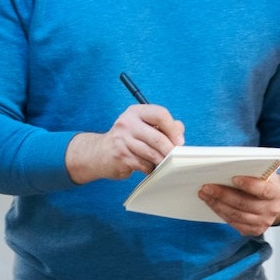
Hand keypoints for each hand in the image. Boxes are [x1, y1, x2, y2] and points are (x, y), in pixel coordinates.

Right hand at [65, 104, 183, 183]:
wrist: (99, 153)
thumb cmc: (127, 139)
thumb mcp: (142, 126)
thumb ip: (162, 126)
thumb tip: (179, 131)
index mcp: (136, 112)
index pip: (160, 114)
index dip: (173, 129)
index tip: (180, 141)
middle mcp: (127, 123)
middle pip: (157, 137)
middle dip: (170, 150)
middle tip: (175, 156)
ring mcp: (122, 140)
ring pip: (151, 153)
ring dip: (161, 161)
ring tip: (163, 163)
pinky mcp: (120, 156)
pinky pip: (143, 164)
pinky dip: (150, 168)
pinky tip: (149, 167)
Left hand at [198, 172, 279, 236]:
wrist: (277, 201)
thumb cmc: (266, 182)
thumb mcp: (265, 173)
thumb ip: (253, 171)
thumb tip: (228, 167)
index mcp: (276, 192)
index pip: (263, 190)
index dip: (248, 185)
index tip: (233, 178)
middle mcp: (272, 209)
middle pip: (244, 204)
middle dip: (223, 195)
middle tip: (207, 187)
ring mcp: (264, 222)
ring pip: (236, 215)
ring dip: (217, 205)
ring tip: (204, 194)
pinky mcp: (255, 230)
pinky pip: (234, 223)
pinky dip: (221, 213)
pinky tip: (212, 204)